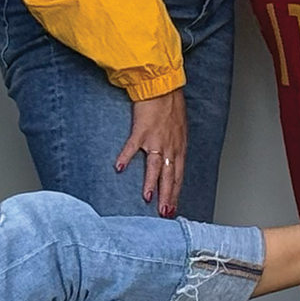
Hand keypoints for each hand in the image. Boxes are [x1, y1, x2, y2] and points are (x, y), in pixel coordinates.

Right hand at [117, 87, 187, 215]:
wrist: (163, 88)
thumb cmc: (171, 106)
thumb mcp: (180, 130)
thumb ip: (175, 146)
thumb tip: (171, 159)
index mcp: (179, 148)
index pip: (178, 175)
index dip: (176, 192)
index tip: (174, 207)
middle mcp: (169, 147)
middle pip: (169, 176)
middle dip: (167, 196)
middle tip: (164, 212)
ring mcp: (155, 140)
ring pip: (154, 167)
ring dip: (150, 184)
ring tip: (147, 198)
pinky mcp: (141, 131)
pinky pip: (132, 147)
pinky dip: (125, 158)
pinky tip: (119, 168)